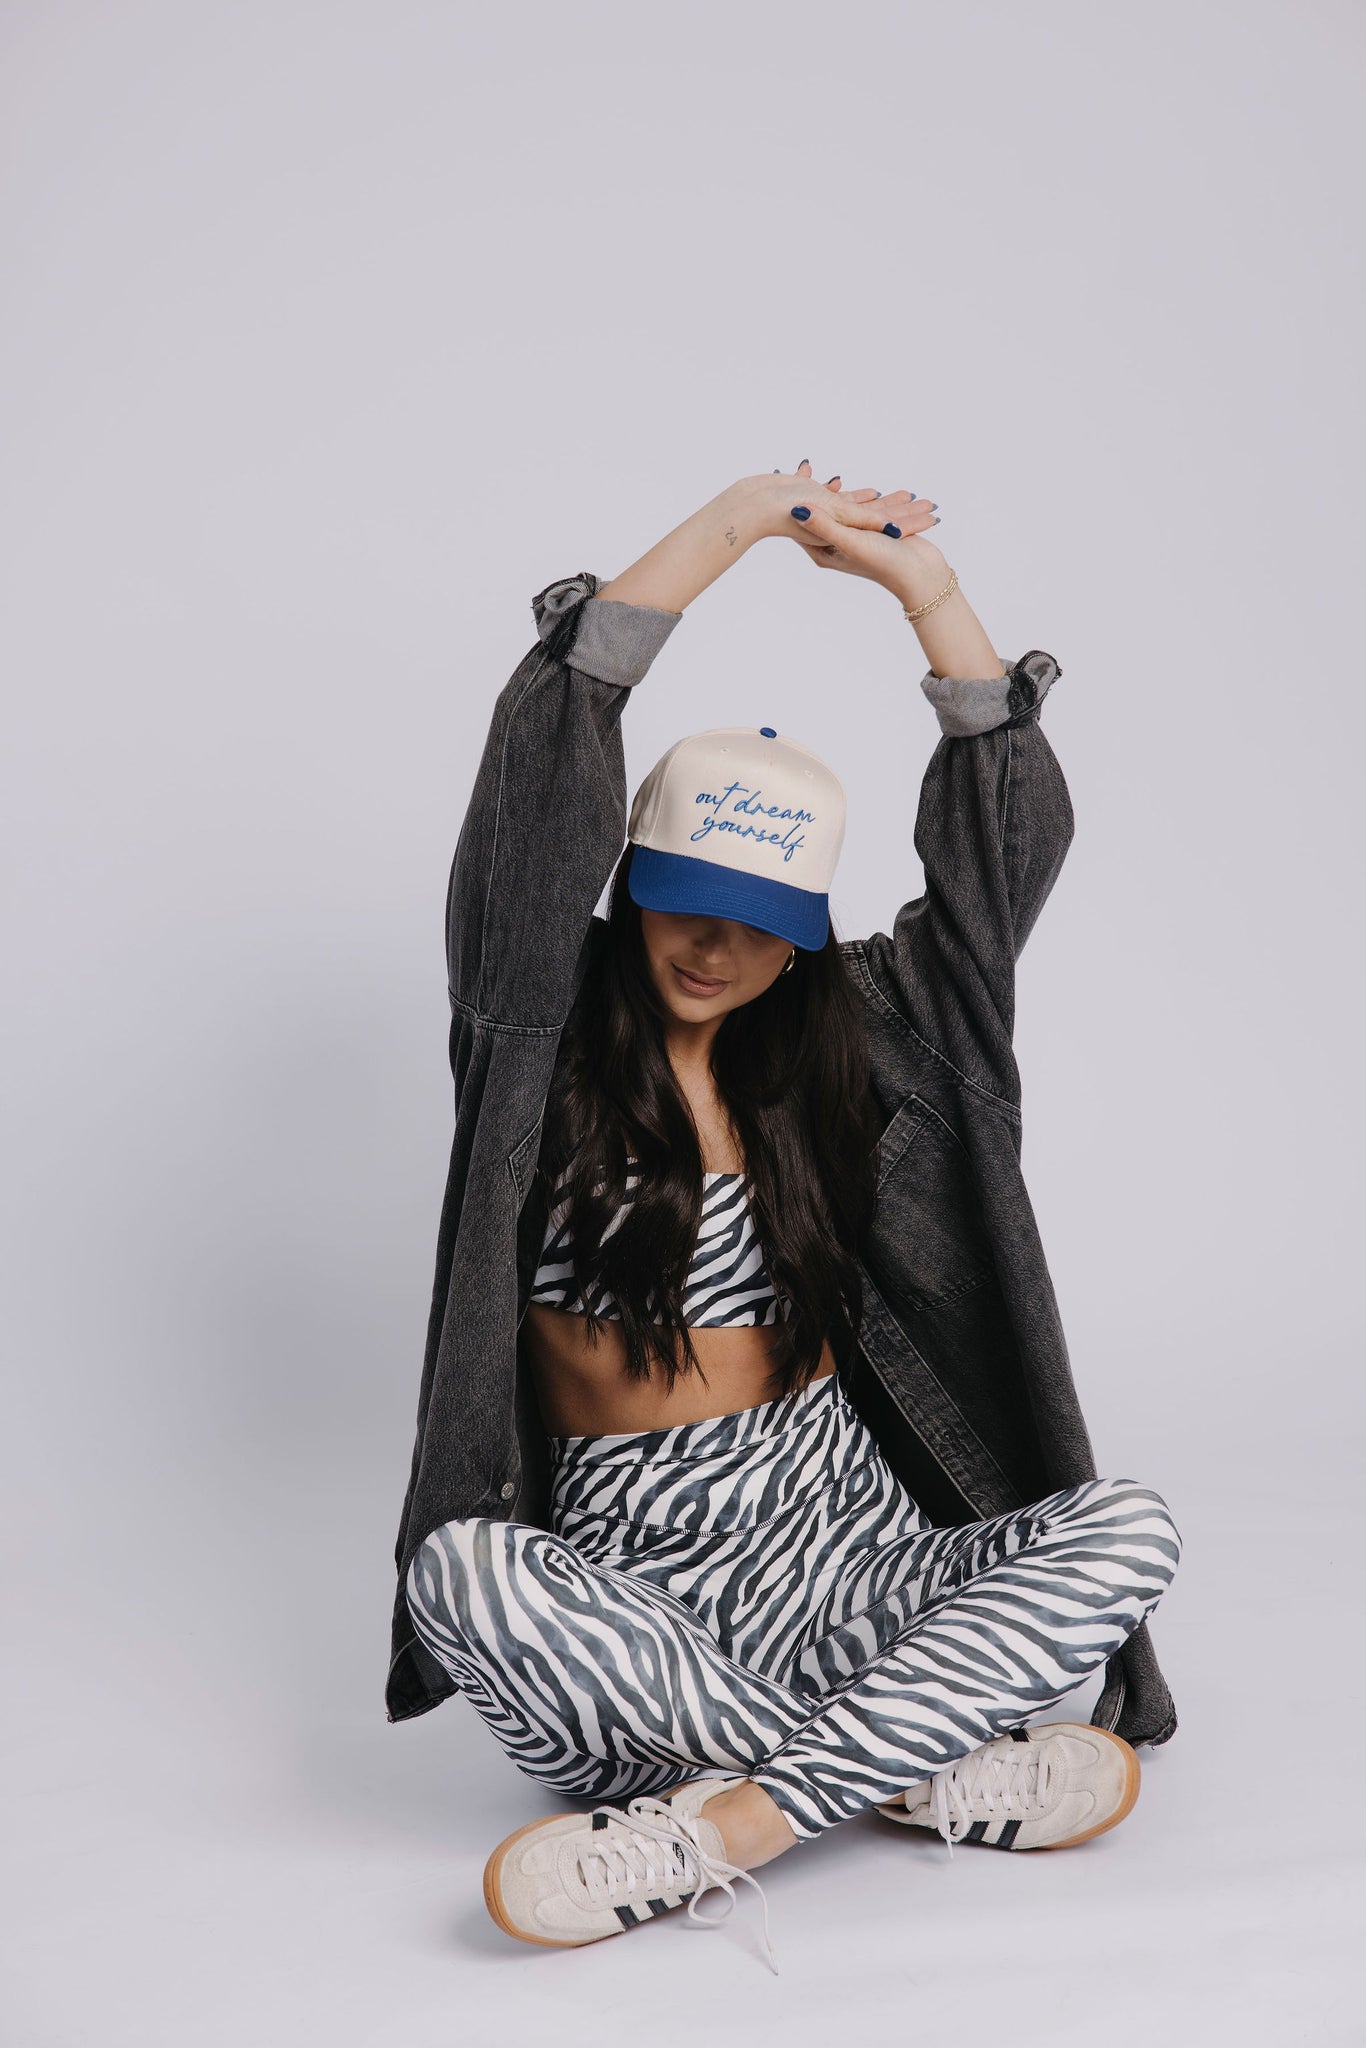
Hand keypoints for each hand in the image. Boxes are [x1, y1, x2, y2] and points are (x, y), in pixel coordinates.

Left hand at [755, 459, 942, 588]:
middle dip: (817, 491)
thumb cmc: (883, 563)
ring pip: (848, 510)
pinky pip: (869, 512)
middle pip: (823, 513)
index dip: (795, 499)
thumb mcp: (849, 541)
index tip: (787, 482)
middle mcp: (838, 546)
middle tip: (805, 468)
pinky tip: (873, 490)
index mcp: (824, 551)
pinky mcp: (876, 536)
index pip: (804, 521)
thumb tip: (795, 509)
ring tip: (837, 476)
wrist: (919, 575)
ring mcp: (857, 540)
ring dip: (846, 494)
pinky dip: (870, 499)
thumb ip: (824, 525)